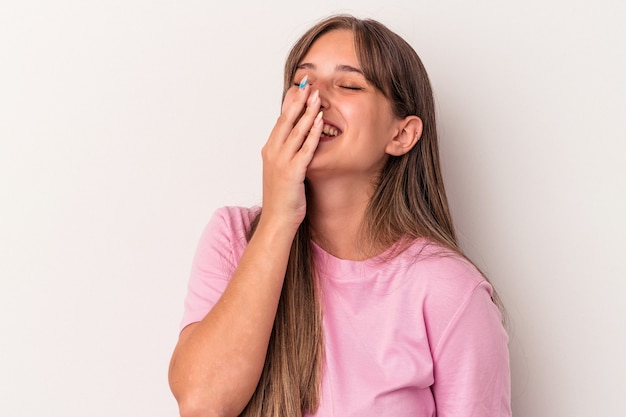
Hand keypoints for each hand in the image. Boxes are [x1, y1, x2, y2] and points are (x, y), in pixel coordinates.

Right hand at [260, 81, 323, 231]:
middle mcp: (273, 152)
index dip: (290, 102)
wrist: (277, 221)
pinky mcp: (293, 172)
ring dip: (307, 111)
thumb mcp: (282, 170)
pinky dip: (313, 133)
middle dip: (298, 100)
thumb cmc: (283, 198)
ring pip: (295, 130)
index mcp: (270, 150)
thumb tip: (299, 141)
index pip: (281, 120)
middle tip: (308, 82)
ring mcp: (281, 161)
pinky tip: (321, 121)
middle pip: (286, 120)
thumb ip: (289, 153)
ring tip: (316, 95)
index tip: (299, 87)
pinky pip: (305, 148)